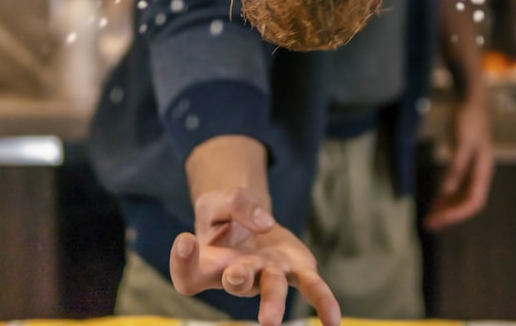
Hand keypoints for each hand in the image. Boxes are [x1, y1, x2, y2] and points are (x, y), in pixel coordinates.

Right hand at [170, 187, 340, 325]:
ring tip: (270, 321)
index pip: (189, 275)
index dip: (182, 262)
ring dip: (272, 301)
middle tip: (234, 276)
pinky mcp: (296, 270)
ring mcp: (268, 275)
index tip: (184, 240)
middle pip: (234, 281)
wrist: (249, 221)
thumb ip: (236, 204)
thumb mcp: (221, 200)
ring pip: (271, 287)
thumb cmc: (226, 218)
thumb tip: (264, 222)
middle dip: (236, 278)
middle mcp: (236, 275)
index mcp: (210, 264)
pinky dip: (322, 302)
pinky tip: (333, 322)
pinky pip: (311, 286)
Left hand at [422, 96, 494, 230]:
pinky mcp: (465, 164)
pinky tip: (435, 202)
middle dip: (449, 215)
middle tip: (429, 225)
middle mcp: (480, 173)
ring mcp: (473, 170)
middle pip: (467, 203)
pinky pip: (457, 187)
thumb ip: (456, 167)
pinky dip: (446, 197)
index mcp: (483, 170)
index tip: (439, 219)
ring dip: (447, 209)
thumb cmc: (468, 118)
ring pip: (462, 197)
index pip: (474, 201)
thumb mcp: (461, 141)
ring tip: (430, 219)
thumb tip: (447, 191)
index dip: (457, 213)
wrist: (471, 99)